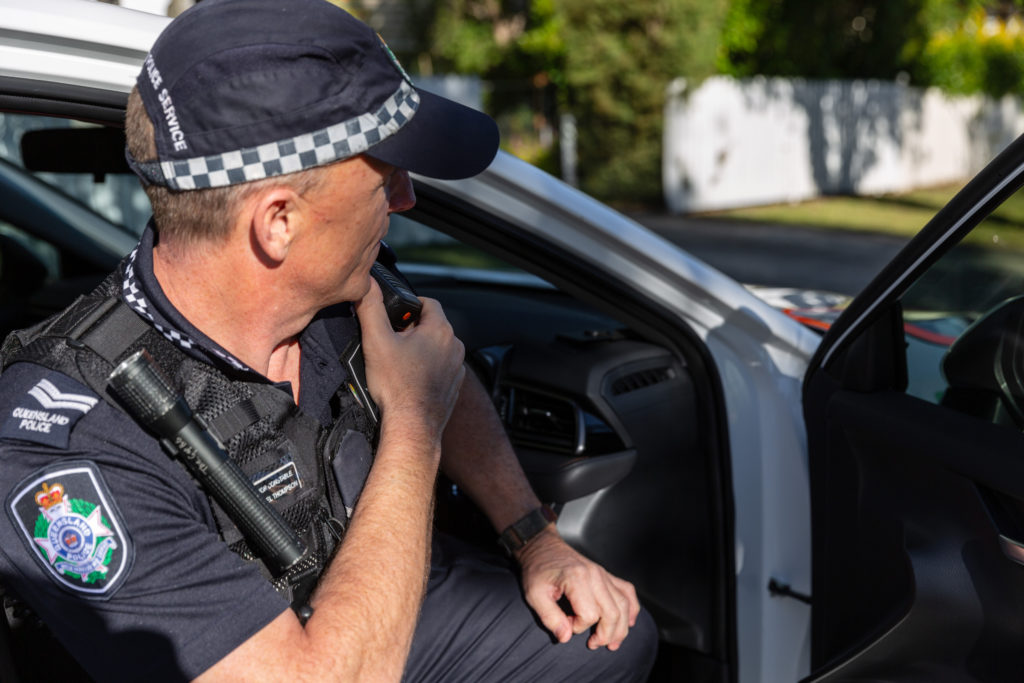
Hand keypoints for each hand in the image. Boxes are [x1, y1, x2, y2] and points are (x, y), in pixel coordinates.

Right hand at [354, 280, 464, 438]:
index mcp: (440, 330)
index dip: (409, 305)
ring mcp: (457, 368)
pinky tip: (409, 380)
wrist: (411, 426)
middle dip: (412, 330)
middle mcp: (454, 346)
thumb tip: (367, 285)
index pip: (428, 303)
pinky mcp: (453, 387)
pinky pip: (440, 369)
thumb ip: (371, 308)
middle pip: (432, 326)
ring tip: (398, 363)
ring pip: (437, 348)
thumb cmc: (396, 386)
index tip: (394, 316)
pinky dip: (427, 370)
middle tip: (390, 342)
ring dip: (420, 350)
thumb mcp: (376, 341)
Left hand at [516, 527, 640, 650]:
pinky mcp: (606, 575)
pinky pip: (627, 591)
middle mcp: (595, 575)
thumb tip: (566, 637)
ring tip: (612, 642)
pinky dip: (632, 608)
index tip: (565, 623)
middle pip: (613, 612)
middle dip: (606, 634)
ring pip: (624, 605)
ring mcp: (603, 574)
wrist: (542, 548)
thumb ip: (550, 617)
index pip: (589, 615)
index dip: (578, 626)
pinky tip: (628, 621)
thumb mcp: (534, 594)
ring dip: (621, 628)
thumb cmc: (537, 570)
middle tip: (593, 644)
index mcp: (576, 579)